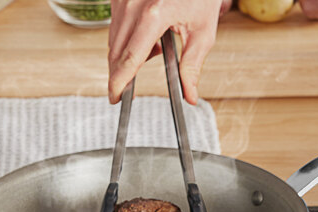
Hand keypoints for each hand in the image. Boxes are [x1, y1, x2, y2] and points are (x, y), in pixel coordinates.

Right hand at [108, 0, 222, 104]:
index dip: (120, 81)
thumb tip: (190, 96)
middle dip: (119, 74)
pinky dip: (127, 39)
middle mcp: (133, 5)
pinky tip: (150, 36)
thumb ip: (193, 67)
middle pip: (116, 52)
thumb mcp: (203, 32)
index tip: (115, 97)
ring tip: (156, 51)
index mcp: (154, 15)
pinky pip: (116, 26)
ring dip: (126, 56)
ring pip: (113, 40)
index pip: (130, 58)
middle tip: (125, 92)